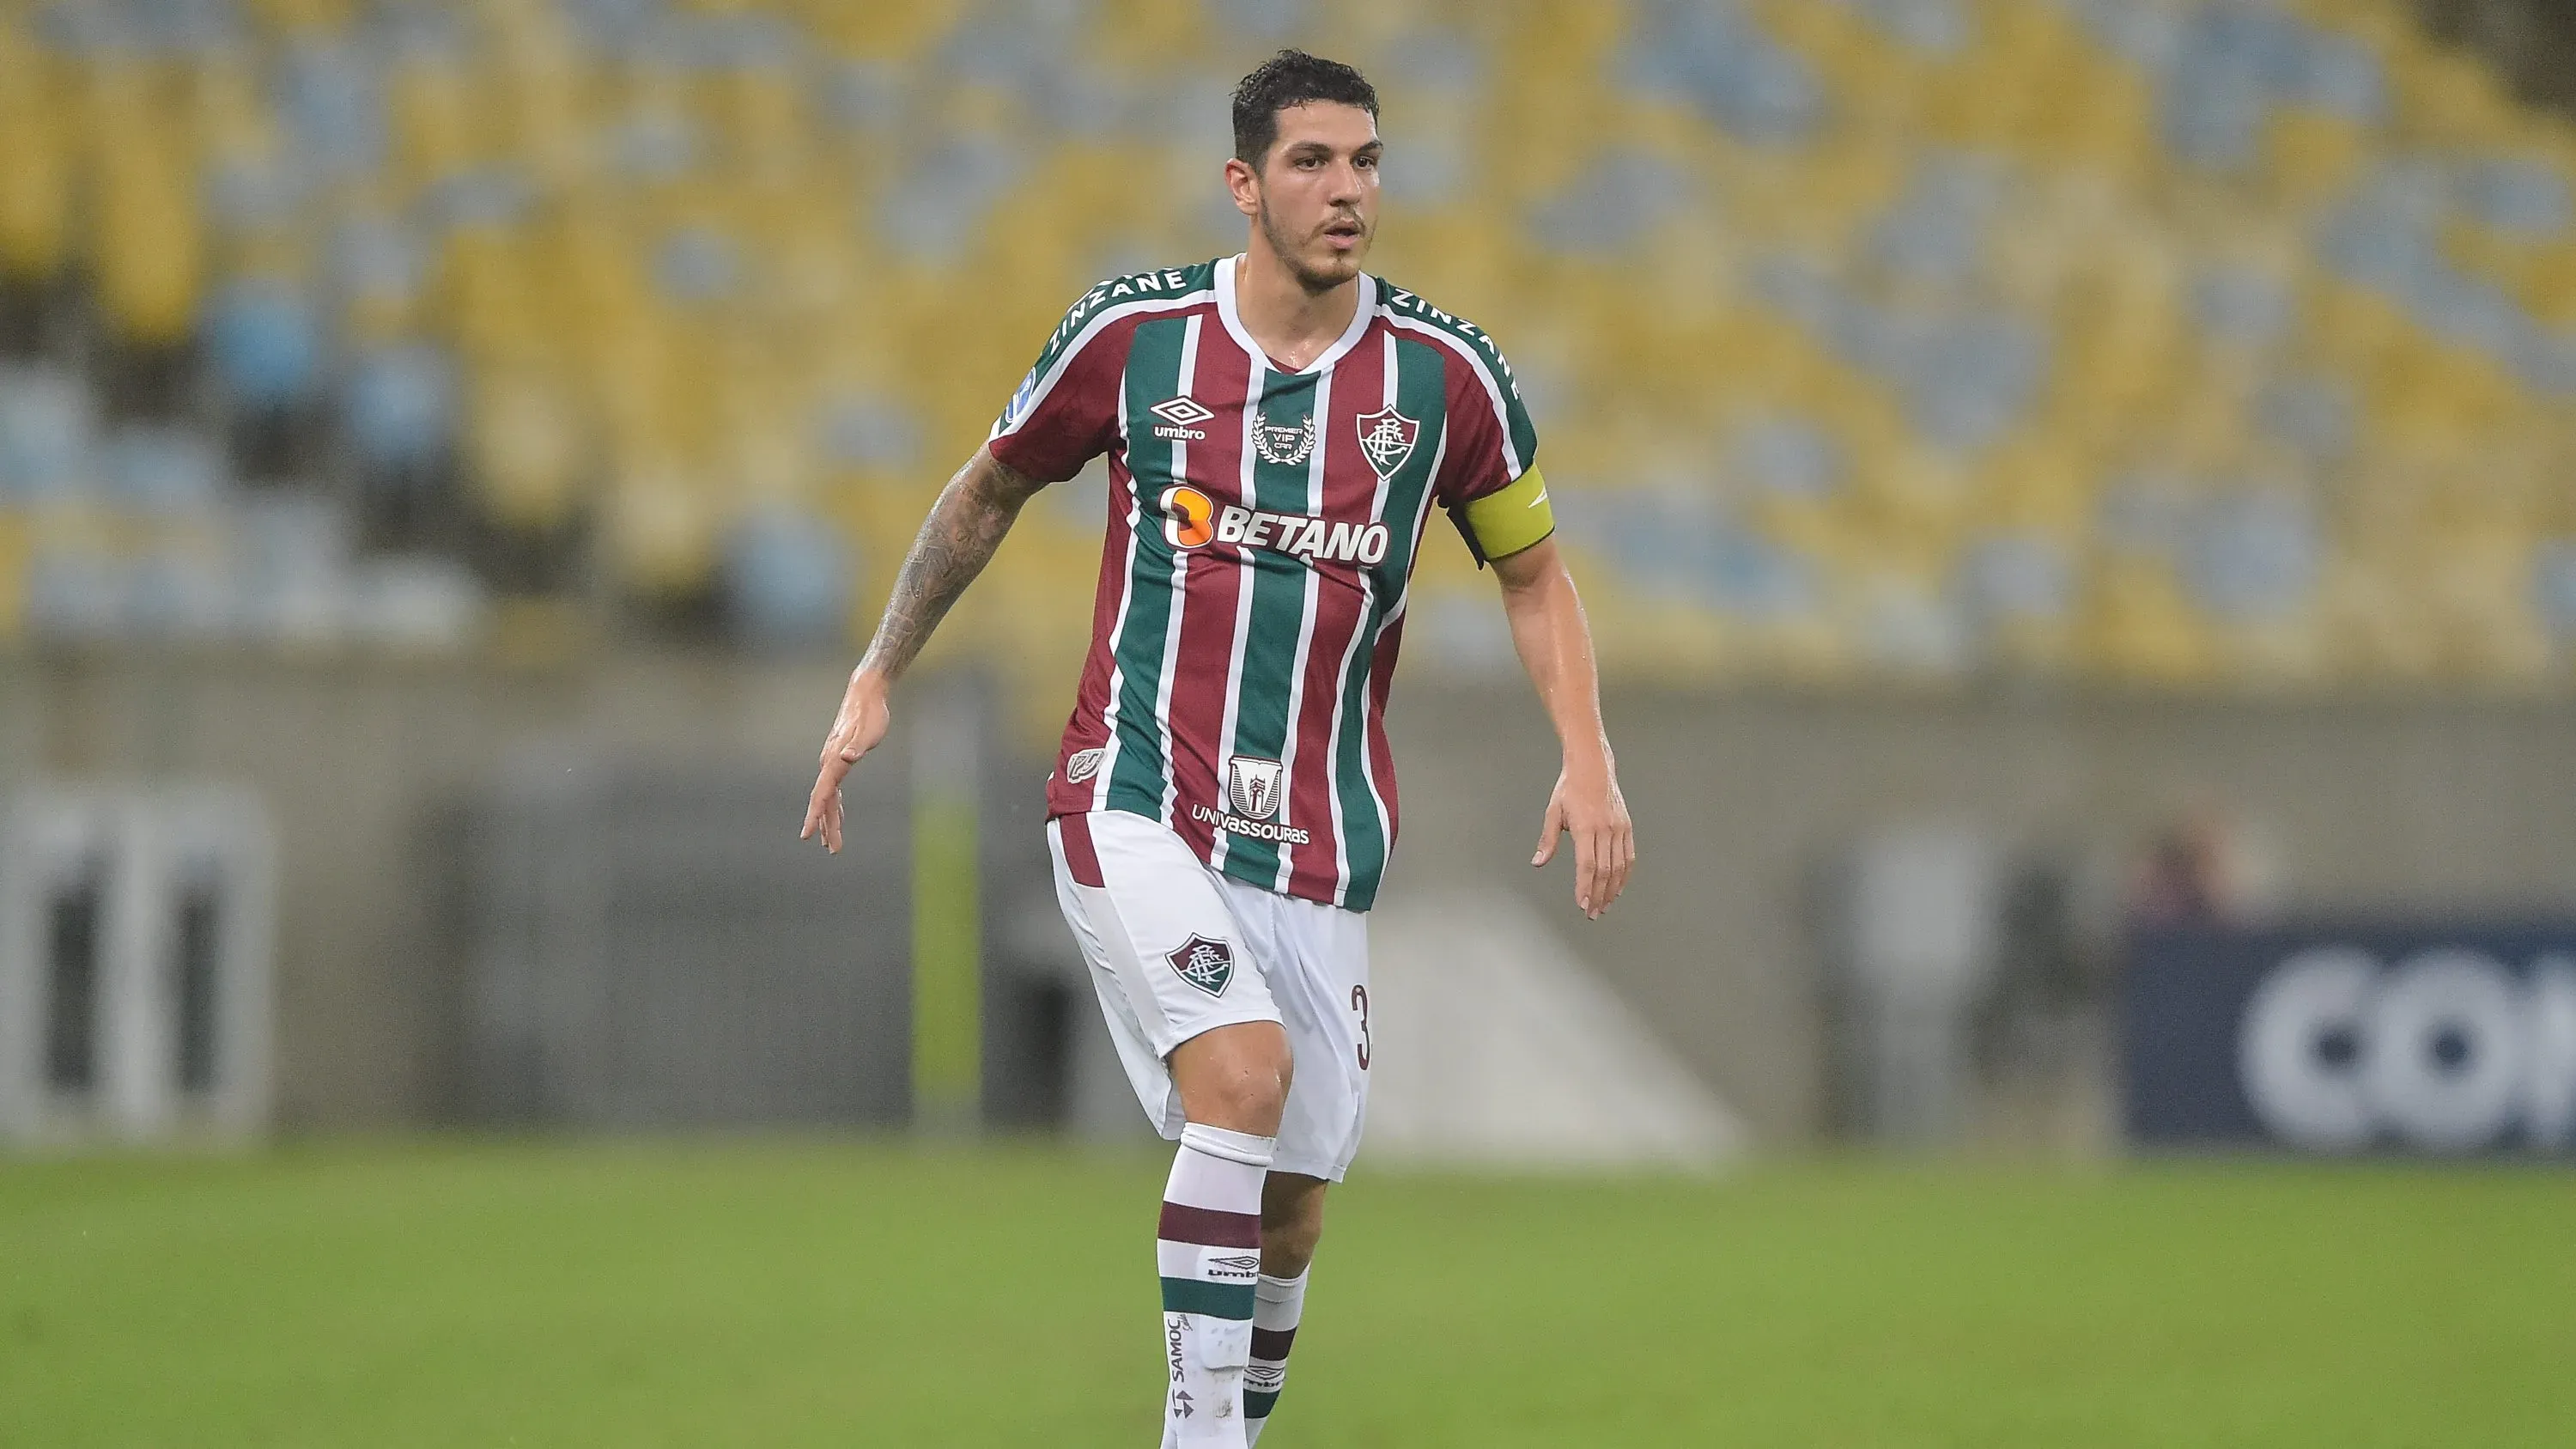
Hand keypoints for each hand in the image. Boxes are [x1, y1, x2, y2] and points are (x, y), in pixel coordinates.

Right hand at [801, 670, 890, 853]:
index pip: (822, 794)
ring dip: (830, 820)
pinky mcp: (839, 759)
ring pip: (828, 797)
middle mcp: (829, 763)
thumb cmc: (871, 714)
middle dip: (827, 827)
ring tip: (832, 842)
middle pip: (825, 801)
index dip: (815, 816)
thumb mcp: (870, 732)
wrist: (865, 694)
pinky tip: (838, 815)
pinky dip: (835, 805)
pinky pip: (833, 789)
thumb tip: (847, 758)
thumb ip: (858, 747)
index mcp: (834, 761)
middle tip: (833, 850)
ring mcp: (832, 761)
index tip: (807, 835)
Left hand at [1531, 763, 1633, 919]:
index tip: (1582, 904)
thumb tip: (1538, 862)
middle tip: (1592, 913)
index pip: (1587, 865)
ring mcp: (1619, 828)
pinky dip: (1624, 875)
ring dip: (1612, 890)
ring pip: (1619, 867)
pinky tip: (1618, 887)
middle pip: (1604, 871)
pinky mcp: (1626, 827)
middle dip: (1598, 895)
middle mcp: (1605, 829)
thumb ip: (1548, 840)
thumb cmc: (1570, 788)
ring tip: (1604, 906)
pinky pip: (1629, 856)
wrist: (1593, 767)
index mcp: (1586, 827)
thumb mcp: (1553, 812)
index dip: (1585, 887)